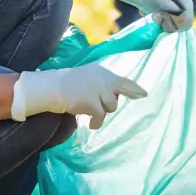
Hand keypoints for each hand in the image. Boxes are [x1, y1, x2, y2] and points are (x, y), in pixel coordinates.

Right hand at [11, 63, 147, 128]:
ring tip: (85, 108)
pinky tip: (88, 122)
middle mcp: (103, 79)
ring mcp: (98, 91)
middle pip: (115, 99)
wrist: (51, 88)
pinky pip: (100, 118)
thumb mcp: (88, 77)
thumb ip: (102, 83)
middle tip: (93, 103)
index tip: (144, 95)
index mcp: (102, 72)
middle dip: (107, 104)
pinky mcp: (92, 103)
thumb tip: (116, 95)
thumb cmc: (66, 84)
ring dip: (99, 112)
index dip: (135, 89)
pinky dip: (95, 122)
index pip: (123, 81)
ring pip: (109, 108)